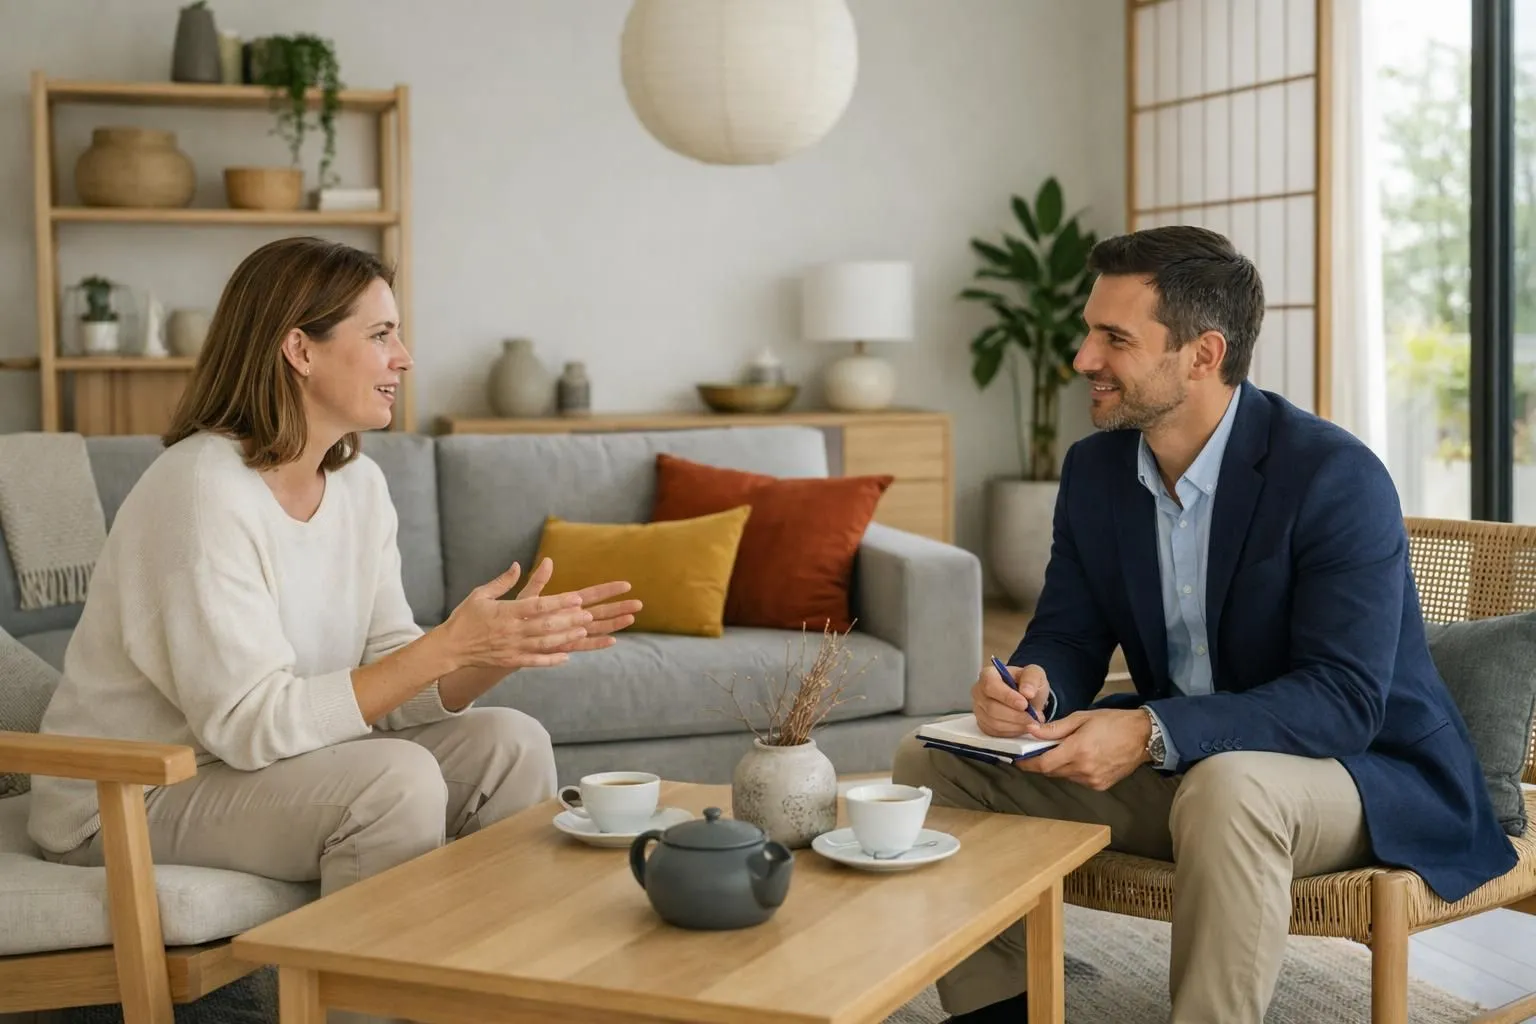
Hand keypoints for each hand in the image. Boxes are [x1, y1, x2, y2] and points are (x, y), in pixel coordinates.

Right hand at [439, 558, 641, 670]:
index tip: (577, 598)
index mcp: (506, 612)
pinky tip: (566, 656)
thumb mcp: (480, 594)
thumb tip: (518, 565)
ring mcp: (512, 647)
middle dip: (569, 620)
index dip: (559, 602)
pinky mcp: (511, 660)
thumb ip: (502, 582)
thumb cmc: (465, 618)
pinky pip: (535, 661)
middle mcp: (512, 630)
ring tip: (582, 631)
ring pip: (544, 643)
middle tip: (588, 615)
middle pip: (546, 625)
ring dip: (565, 637)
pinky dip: (551, 660)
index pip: (537, 606)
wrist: (450, 647)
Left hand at [511, 557, 642, 654]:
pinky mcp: (563, 647)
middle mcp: (571, 618)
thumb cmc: (514, 617)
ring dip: (614, 624)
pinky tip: (612, 641)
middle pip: (600, 611)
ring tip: (631, 618)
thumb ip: (538, 582)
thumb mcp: (526, 598)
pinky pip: (583, 646)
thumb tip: (548, 560)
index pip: (591, 594)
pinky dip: (597, 644)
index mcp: (565, 603)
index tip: (626, 584)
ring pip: (596, 628)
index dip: (609, 590)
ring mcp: (569, 633)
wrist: (504, 639)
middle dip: (619, 607)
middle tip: (639, 604)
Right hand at [972, 662, 1051, 737]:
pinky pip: (995, 732)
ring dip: (1016, 725)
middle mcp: (979, 692)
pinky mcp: (983, 724)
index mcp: (988, 674)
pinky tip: (1022, 726)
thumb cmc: (1026, 683)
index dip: (1007, 696)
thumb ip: (1032, 679)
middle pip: (992, 707)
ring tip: (1031, 722)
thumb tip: (1027, 692)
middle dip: (1015, 715)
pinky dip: (1012, 732)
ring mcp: (979, 709)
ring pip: (994, 723)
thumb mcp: (1035, 674)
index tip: (1024, 704)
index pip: (991, 685)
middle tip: (1033, 717)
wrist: (1027, 697)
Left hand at [1016, 709, 1152, 790]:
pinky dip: (1074, 771)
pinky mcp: (1100, 786)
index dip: (1028, 764)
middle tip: (1042, 749)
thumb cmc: (1113, 723)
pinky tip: (1082, 758)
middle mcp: (1084, 769)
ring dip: (1059, 766)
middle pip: (1052, 771)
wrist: (1143, 737)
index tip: (1018, 760)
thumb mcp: (1081, 718)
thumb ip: (1055, 728)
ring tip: (1067, 750)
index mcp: (1078, 750)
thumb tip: (1032, 731)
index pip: (1043, 764)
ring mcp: (1093, 780)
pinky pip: (1078, 780)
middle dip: (1043, 762)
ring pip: (1064, 776)